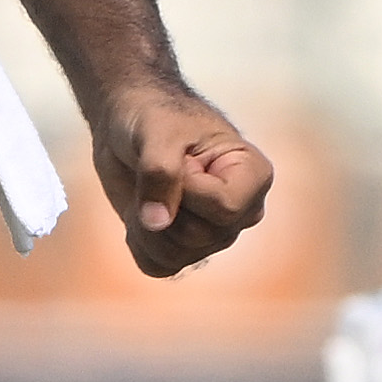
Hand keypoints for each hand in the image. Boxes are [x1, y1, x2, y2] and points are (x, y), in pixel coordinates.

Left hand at [93, 78, 274, 277]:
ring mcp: (214, 233)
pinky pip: (158, 266)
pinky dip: (139, 242)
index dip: (188, 190)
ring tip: (146, 189)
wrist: (128, 121)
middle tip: (157, 171)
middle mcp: (241, 211)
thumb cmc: (153, 115)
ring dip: (147, 224)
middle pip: (200, 237)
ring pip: (176, 256)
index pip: (225, 209)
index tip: (180, 159)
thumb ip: (160, 172)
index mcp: (253, 176)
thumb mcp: (157, 132)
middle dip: (165, 206)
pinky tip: (140, 211)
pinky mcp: (184, 247)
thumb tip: (158, 222)